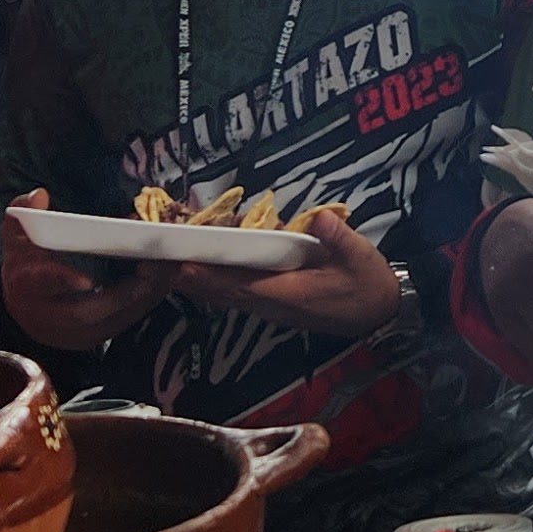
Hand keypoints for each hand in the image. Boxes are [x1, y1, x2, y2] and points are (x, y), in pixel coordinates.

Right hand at [0, 191, 171, 350]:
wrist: (24, 308)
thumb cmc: (26, 266)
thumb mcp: (17, 237)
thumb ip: (22, 214)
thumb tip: (39, 195)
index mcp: (26, 286)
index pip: (44, 283)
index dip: (63, 281)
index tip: (87, 280)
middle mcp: (47, 316)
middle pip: (86, 312)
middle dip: (122, 293)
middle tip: (151, 269)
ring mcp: (71, 333)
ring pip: (112, 322)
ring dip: (144, 297)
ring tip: (169, 270)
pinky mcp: (94, 338)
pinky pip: (123, 323)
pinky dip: (146, 302)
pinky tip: (165, 280)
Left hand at [178, 206, 402, 338]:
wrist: (380, 314)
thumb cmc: (370, 285)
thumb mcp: (363, 258)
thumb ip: (339, 239)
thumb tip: (320, 217)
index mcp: (292, 294)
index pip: (244, 285)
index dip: (213, 277)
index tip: (184, 267)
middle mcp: (274, 304)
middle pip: (223, 292)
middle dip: (189, 279)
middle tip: (151, 264)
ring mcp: (271, 306)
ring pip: (224, 295)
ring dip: (193, 282)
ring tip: (160, 267)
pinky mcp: (273, 303)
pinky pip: (234, 294)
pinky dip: (211, 283)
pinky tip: (193, 273)